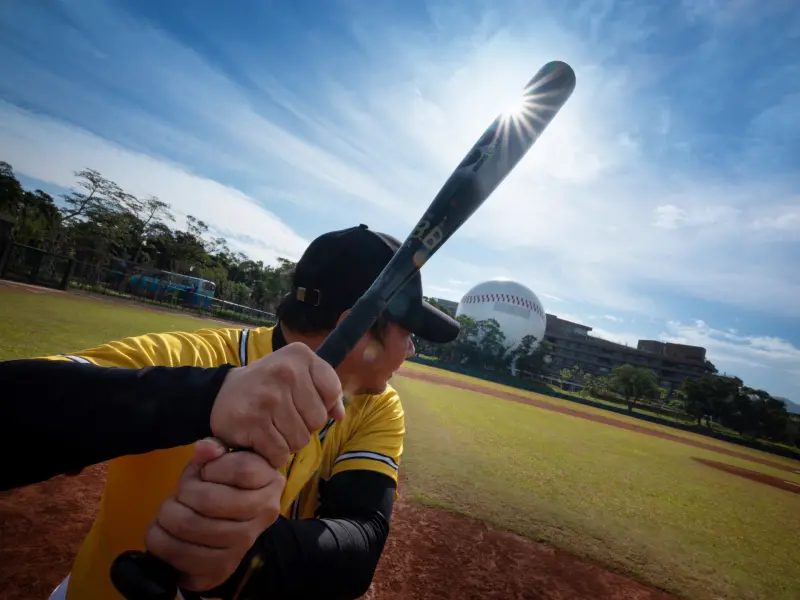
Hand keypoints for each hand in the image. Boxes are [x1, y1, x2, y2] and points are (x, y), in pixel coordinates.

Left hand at [145, 438, 283, 591]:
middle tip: (179, 494)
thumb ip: (215, 449)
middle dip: (182, 493)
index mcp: (269, 483)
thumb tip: (202, 449)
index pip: (241, 470)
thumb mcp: (224, 460)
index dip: (212, 467)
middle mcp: (262, 515)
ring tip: (168, 513)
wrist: (233, 528)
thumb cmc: (225, 485)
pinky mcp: (222, 568)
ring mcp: (243, 544)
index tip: (204, 472)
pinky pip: (181, 556)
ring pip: (191, 527)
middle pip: (209, 500)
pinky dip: (161, 542)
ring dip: (167, 517)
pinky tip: (163, 534)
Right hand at [211, 342, 344, 467]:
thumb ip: (325, 390)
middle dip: (304, 426)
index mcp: (300, 355)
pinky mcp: (252, 421)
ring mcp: (268, 397)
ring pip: (300, 440)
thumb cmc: (267, 386)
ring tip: (272, 428)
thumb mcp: (297, 374)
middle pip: (318, 420)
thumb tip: (340, 415)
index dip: (321, 404)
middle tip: (283, 417)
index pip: (332, 391)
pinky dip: (273, 455)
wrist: (220, 394)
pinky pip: (279, 453)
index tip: (302, 401)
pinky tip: (262, 441)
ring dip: (288, 443)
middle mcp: (285, 371)